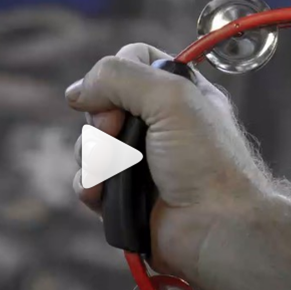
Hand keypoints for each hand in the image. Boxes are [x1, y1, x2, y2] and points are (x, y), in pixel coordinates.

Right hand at [65, 43, 269, 286]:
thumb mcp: (171, 97)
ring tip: (114, 172)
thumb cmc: (206, 161)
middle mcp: (157, 124)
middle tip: (119, 136)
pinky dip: (90, 185)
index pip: (131, 61)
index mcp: (177, 93)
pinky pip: (88, 180)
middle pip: (102, 103)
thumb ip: (119, 76)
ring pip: (90, 143)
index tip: (117, 98)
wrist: (215, 228)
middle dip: (102, 123)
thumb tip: (75, 92)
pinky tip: (101, 193)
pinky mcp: (123, 194)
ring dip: (95, 157)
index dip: (116, 76)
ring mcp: (139, 161)